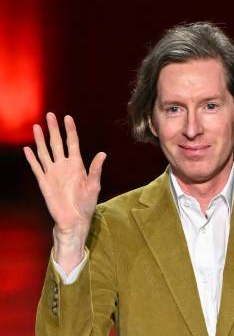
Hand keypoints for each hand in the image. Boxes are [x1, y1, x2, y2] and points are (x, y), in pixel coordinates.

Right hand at [23, 113, 105, 232]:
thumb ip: (96, 170)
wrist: (74, 220)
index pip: (72, 143)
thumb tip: (103, 154)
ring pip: (45, 152)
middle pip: (57, 143)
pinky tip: (27, 149)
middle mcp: (63, 166)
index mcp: (76, 165)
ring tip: (37, 127)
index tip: (68, 118)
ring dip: (41, 140)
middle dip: (54, 129)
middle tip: (50, 115)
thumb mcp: (94, 186)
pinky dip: (31, 158)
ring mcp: (53, 173)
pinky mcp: (44, 182)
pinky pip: (37, 167)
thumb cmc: (86, 205)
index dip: (70, 130)